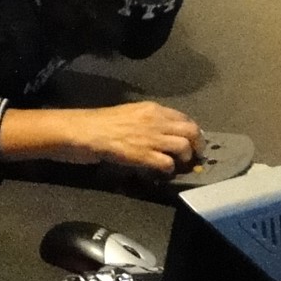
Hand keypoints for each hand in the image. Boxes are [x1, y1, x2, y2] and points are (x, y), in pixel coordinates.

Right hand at [49, 102, 201, 174]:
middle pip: (191, 130)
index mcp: (151, 109)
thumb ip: (146, 120)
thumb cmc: (99, 122)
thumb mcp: (128, 113)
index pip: (184, 117)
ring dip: (185, 158)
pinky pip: (168, 163)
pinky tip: (161, 172)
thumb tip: (160, 131)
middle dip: (197, 145)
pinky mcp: (144, 155)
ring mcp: (151, 138)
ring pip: (184, 147)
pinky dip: (168, 170)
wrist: (83, 130)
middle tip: (193, 156)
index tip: (191, 141)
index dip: (192, 131)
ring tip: (178, 165)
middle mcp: (155, 120)